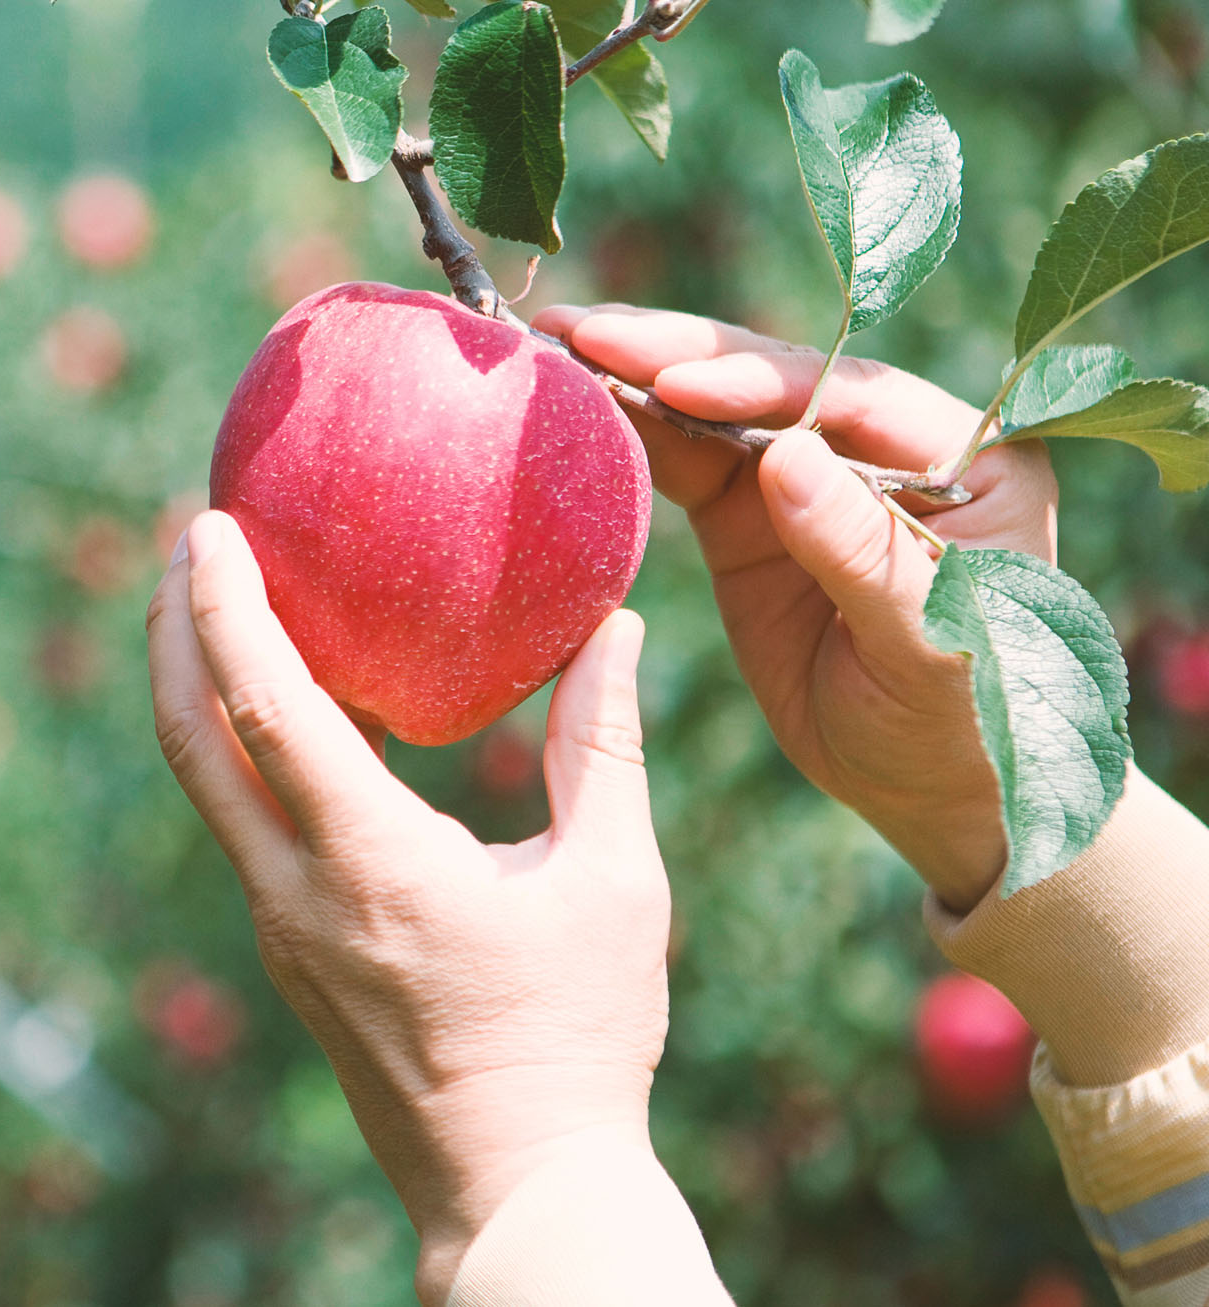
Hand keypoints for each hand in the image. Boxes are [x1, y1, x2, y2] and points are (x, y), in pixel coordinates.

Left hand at [146, 510, 670, 1304]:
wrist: (515, 1185)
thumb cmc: (580, 1038)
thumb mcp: (614, 883)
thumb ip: (603, 746)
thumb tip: (614, 626)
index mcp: (369, 864)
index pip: (264, 709)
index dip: (228, 607)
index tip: (209, 524)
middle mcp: (295, 893)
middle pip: (191, 736)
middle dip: (175, 627)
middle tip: (185, 537)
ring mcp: (279, 927)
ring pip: (204, 783)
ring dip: (195, 683)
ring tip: (214, 599)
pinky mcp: (288, 949)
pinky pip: (241, 822)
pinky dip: (236, 744)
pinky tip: (281, 705)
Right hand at [530, 304, 1058, 909]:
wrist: (935, 793)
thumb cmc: (962, 726)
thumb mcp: (926, 646)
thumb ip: (861, 551)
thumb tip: (785, 454)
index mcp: (965, 457)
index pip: (849, 395)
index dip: (758, 380)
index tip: (677, 382)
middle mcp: (887, 446)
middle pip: (773, 379)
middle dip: (677, 353)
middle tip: (582, 332)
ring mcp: (812, 477)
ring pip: (717, 409)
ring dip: (637, 377)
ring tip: (555, 346)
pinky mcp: (753, 516)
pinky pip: (683, 463)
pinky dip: (629, 437)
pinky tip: (572, 407)